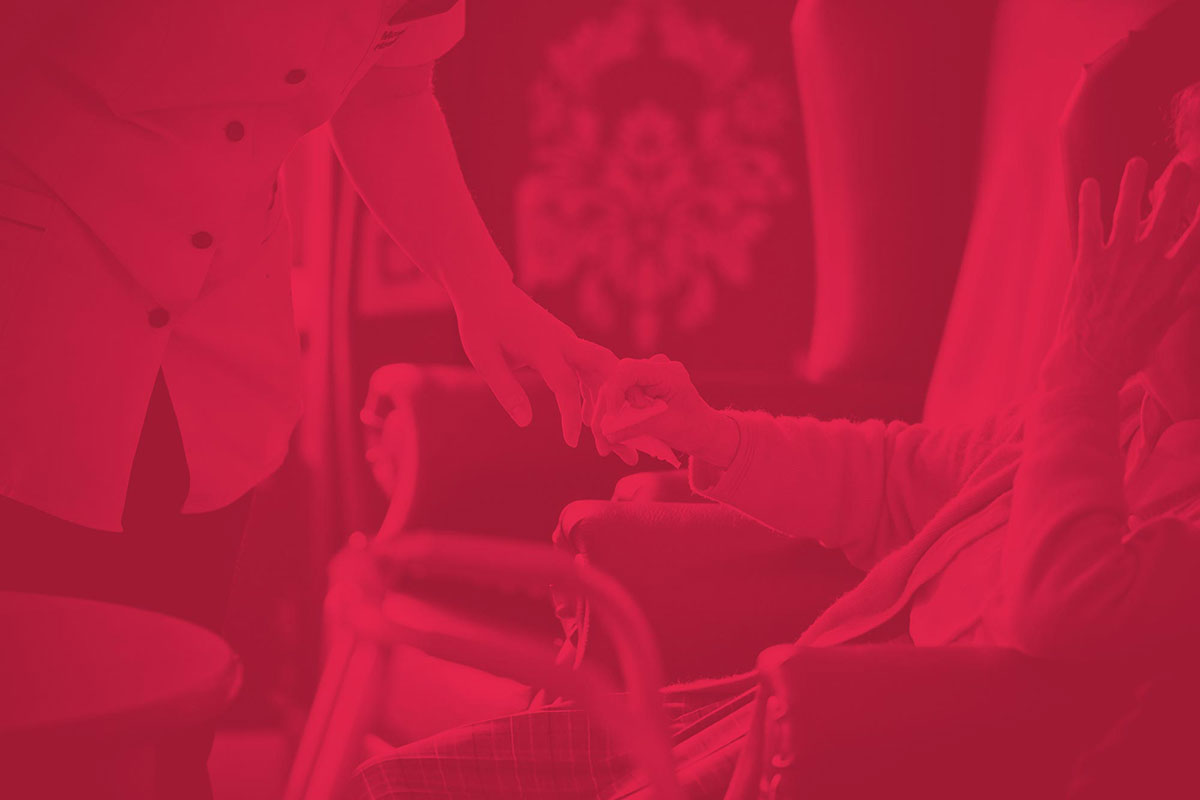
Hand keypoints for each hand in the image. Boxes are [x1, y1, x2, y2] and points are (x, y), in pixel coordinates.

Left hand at [452, 281, 636, 459]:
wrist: (487, 291)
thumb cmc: (481, 325)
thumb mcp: (485, 359)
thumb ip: (507, 391)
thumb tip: (525, 422)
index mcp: (543, 346)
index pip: (565, 385)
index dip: (571, 415)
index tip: (572, 442)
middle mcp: (563, 340)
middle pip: (603, 368)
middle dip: (612, 401)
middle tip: (610, 434)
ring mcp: (569, 340)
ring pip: (602, 370)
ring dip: (607, 400)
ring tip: (603, 436)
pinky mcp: (567, 343)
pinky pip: (589, 369)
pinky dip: (595, 393)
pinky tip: (590, 419)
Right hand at [593, 355, 740, 467]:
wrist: (704, 432)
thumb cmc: (691, 429)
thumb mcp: (662, 428)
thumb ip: (634, 426)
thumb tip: (606, 433)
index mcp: (667, 372)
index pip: (628, 370)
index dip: (614, 391)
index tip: (611, 416)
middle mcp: (658, 366)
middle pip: (619, 378)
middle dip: (609, 404)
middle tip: (602, 431)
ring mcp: (651, 373)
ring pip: (618, 386)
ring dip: (610, 410)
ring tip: (608, 436)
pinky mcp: (645, 382)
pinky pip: (623, 392)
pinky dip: (617, 410)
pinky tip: (614, 429)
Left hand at [1046, 157, 1199, 384]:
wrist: (1091, 362)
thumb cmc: (1131, 348)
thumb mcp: (1166, 321)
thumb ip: (1184, 297)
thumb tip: (1197, 285)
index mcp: (1173, 277)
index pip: (1198, 237)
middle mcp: (1149, 262)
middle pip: (1167, 215)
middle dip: (1178, 187)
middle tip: (1185, 164)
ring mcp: (1117, 259)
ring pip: (1127, 211)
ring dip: (1132, 184)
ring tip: (1137, 163)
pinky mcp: (1088, 262)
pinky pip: (1090, 224)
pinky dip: (1090, 203)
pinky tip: (1089, 184)